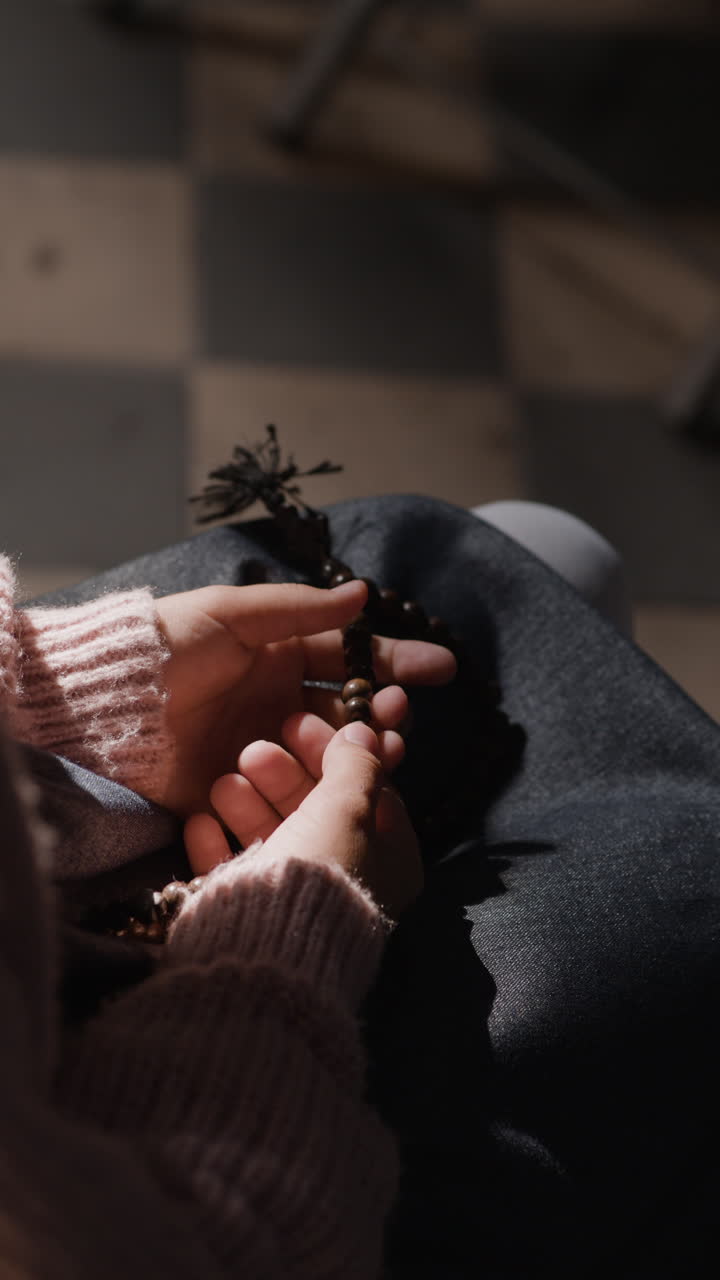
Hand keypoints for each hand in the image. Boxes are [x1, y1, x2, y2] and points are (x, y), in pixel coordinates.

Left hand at [154, 579, 455, 816]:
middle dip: (384, 712)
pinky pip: (301, 793)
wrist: (107, 705)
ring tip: (381, 747)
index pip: (351, 659)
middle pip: (352, 712)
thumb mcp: (236, 614)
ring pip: (335, 755)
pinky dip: (330, 790)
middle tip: (398, 715)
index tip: (442, 669)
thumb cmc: (168, 647)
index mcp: (280, 657)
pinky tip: (348, 784)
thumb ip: (301, 609)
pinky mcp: (248, 793)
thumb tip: (364, 595)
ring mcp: (267, 751)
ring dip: (365, 750)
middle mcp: (280, 705)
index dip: (398, 662)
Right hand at [185, 712, 422, 919]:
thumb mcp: (350, 809)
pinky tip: (199, 822)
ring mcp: (296, 899)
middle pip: (312, 810)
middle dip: (280, 776)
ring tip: (223, 784)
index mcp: (388, 860)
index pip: (364, 792)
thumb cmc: (323, 871)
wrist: (268, 950)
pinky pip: (230, 872)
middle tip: (252, 752)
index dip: (331, 753)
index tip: (296, 724)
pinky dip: (215, 845)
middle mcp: (347, 880)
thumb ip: (355, 765)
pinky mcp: (250, 916)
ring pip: (270, 837)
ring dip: (244, 803)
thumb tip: (363, 730)